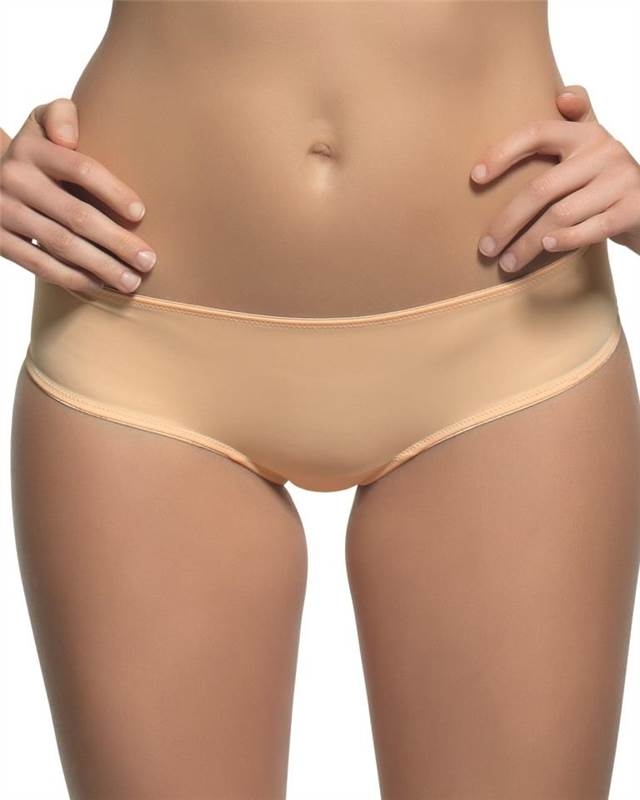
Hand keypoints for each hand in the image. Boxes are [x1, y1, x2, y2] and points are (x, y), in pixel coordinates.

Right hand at [0, 97, 155, 292]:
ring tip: (132, 281)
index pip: (81, 169)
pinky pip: (39, 265)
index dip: (114, 192)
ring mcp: (3, 211)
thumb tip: (67, 139)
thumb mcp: (43, 121)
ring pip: (61, 245)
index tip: (141, 214)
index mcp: (32, 148)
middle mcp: (14, 178)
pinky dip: (72, 278)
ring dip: (101, 266)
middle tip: (149, 260)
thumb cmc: (39, 151)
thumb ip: (61, 116)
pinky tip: (99, 286)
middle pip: (76, 215)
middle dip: (117, 241)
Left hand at [469, 84, 639, 271]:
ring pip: (560, 215)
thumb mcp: (590, 152)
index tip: (474, 177)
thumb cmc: (604, 183)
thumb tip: (563, 95)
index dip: (503, 152)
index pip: (537, 132)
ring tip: (507, 262)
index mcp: (585, 133)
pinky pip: (590, 229)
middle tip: (485, 248)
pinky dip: (565, 241)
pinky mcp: (634, 208)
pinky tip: (545, 249)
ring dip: (528, 243)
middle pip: (541, 188)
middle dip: (507, 222)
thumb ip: (573, 124)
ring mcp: (621, 180)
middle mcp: (604, 151)